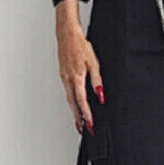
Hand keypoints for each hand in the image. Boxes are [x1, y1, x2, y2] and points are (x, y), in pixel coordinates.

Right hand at [56, 20, 103, 134]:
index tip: (90, 124)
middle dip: (78, 118)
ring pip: (69, 99)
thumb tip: (100, 95)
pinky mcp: (63, 75)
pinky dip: (72, 102)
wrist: (66, 34)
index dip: (86, 114)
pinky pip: (67, 92)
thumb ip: (97, 80)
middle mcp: (67, 79)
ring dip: (74, 112)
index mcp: (76, 77)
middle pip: (73, 104)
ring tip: (80, 122)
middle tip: (84, 130)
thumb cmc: (80, 45)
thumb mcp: (93, 62)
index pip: (82, 101)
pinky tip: (75, 105)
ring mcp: (63, 78)